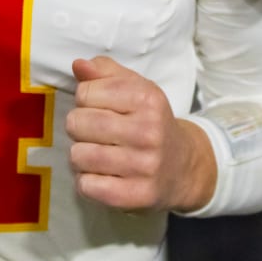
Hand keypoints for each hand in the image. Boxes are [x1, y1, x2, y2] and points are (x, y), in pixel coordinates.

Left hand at [67, 56, 215, 212]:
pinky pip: (87, 186)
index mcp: (147, 98)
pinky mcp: (138, 195)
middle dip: (77, 127)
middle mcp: (148, 131)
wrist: (184, 167)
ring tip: (95, 154)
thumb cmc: (150, 122)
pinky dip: (85, 182)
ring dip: (79, 155)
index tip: (97, 107)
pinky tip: (100, 176)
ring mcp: (144, 166)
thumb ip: (105, 72)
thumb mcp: (136, 89)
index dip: (84, 99)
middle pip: (78, 123)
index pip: (85, 92)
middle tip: (93, 133)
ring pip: (79, 156)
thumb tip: (78, 65)